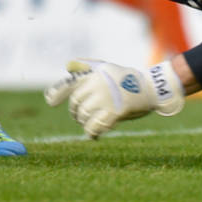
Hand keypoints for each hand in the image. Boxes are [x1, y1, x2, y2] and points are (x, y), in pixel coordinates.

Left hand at [44, 58, 184, 138]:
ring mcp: (105, 98)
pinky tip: (94, 134)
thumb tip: (68, 66)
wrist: (151, 87)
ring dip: (84, 123)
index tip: (50, 102)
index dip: (57, 93)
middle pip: (76, 104)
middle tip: (81, 117)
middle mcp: (96, 84)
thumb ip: (87, 67)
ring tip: (90, 124)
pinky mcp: (113, 112)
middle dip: (76, 112)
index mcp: (93, 73)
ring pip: (84, 116)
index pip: (69, 84)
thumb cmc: (127, 78)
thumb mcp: (106, 68)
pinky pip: (94, 127)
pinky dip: (92, 132)